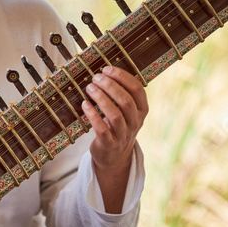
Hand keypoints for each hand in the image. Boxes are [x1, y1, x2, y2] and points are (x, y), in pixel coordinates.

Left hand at [82, 66, 147, 212]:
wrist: (114, 157)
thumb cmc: (117, 127)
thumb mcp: (126, 112)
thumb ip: (121, 94)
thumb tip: (104, 71)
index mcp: (142, 110)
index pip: (137, 89)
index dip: (122, 77)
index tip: (107, 69)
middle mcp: (135, 123)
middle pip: (126, 101)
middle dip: (109, 86)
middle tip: (95, 78)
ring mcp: (123, 135)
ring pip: (114, 114)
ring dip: (100, 98)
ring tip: (89, 88)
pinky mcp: (109, 145)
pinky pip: (101, 129)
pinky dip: (92, 115)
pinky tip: (84, 104)